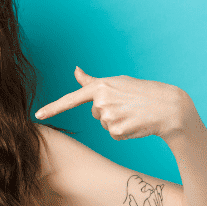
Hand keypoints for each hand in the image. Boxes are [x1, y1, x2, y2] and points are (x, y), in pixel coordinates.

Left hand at [34, 66, 193, 140]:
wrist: (168, 107)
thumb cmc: (142, 92)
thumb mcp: (116, 82)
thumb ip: (92, 81)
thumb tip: (75, 70)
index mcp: (100, 87)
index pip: (70, 99)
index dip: (53, 108)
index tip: (37, 116)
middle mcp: (101, 101)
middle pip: (95, 114)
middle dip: (109, 111)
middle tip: (128, 105)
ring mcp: (109, 117)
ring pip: (104, 125)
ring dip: (118, 122)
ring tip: (133, 113)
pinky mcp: (117, 131)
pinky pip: (113, 135)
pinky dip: (124, 131)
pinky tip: (136, 123)